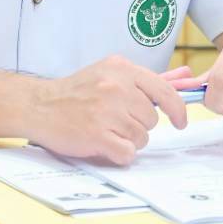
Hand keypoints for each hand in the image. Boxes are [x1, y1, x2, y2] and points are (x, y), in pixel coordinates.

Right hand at [24, 55, 188, 165]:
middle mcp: (115, 87)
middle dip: (139, 125)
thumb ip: (139, 81)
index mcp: (121, 69)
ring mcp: (106, 111)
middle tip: (116, 122)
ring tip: (106, 130)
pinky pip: (127, 153)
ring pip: (141, 138)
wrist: (38, 105)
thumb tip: (183, 80)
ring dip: (128, 140)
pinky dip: (119, 154)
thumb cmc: (75, 92)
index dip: (177, 109)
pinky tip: (104, 144)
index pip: (164, 91)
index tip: (180, 121)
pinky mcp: (96, 135)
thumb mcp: (106, 73)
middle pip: (152, 119)